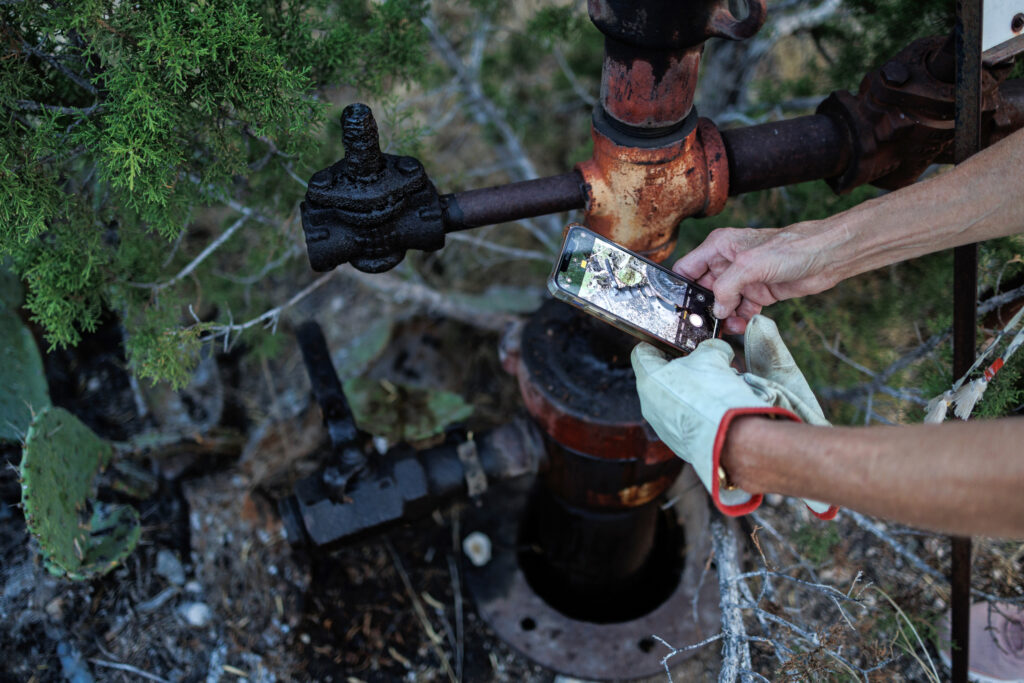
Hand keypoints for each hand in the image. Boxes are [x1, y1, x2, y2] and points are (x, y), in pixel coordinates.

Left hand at [631, 315, 836, 518]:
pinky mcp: (677, 442)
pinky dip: (698, 412)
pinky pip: (684, 419)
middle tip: (704, 364)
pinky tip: (717, 409)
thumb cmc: (716, 394)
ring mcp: (662, 426)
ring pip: (673, 399)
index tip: (673, 341)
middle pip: (659, 377)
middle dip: (682, 368)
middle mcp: (649, 404)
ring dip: (692, 391)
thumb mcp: (713, 357)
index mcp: (649, 379)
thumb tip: (714, 349)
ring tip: (716, 388)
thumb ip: (709, 348)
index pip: (642, 352)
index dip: (658, 343)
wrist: (732, 440)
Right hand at [673, 224, 840, 333]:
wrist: (827, 258)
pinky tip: (743, 325)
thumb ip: (726, 287)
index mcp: (719, 247)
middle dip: (702, 308)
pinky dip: (739, 321)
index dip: (679, 287)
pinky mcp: (758, 293)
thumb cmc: (792, 248)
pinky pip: (740, 312)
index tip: (676, 308)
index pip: (687, 269)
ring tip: (727, 327)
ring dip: (722, 318)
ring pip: (721, 304)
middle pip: (702, 290)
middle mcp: (727, 263)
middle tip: (701, 325)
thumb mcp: (749, 264)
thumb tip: (714, 309)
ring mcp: (743, 280)